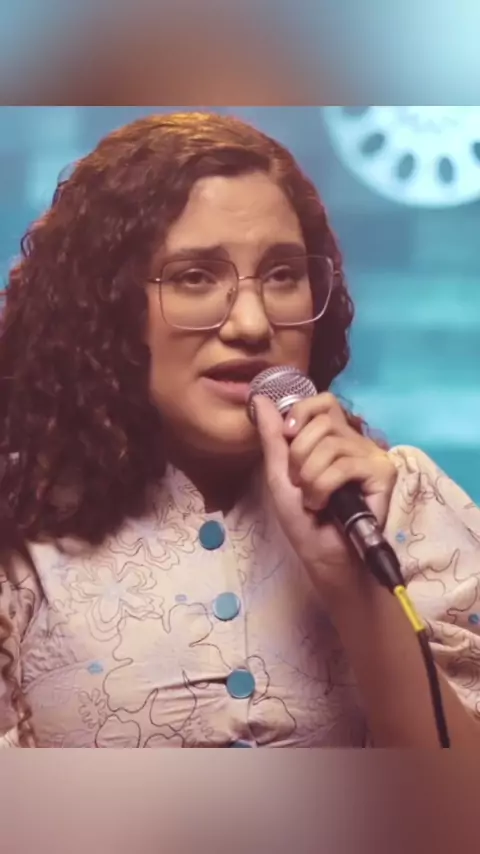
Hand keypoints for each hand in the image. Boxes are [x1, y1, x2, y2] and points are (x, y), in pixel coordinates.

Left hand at [253, 393, 396, 604]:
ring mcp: (372, 456)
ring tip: (313, 500)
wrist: (324, 557)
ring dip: (309, 478)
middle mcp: (356, 442)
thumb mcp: (279, 474)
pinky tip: (325, 505)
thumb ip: (272, 436)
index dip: (302, 413)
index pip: (323, 402)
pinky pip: (344, 464)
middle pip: (322, 422)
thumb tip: (259, 397)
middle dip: (299, 456)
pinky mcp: (383, 473)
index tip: (288, 436)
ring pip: (330, 445)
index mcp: (334, 437)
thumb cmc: (304, 520)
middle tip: (301, 484)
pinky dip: (324, 487)